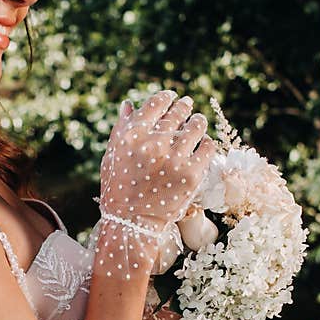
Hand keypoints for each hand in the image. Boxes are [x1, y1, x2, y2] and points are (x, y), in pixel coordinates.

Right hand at [93, 90, 217, 279]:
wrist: (130, 222)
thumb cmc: (118, 188)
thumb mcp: (112, 155)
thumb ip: (122, 128)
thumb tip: (130, 104)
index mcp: (133, 134)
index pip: (157, 103)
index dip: (167, 98)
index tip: (172, 98)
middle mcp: (154, 143)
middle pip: (178, 112)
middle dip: (184, 107)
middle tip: (188, 106)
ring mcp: (174, 158)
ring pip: (196, 127)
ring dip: (197, 122)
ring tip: (197, 123)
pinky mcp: (191, 174)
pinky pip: (207, 148)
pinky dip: (206, 143)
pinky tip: (202, 144)